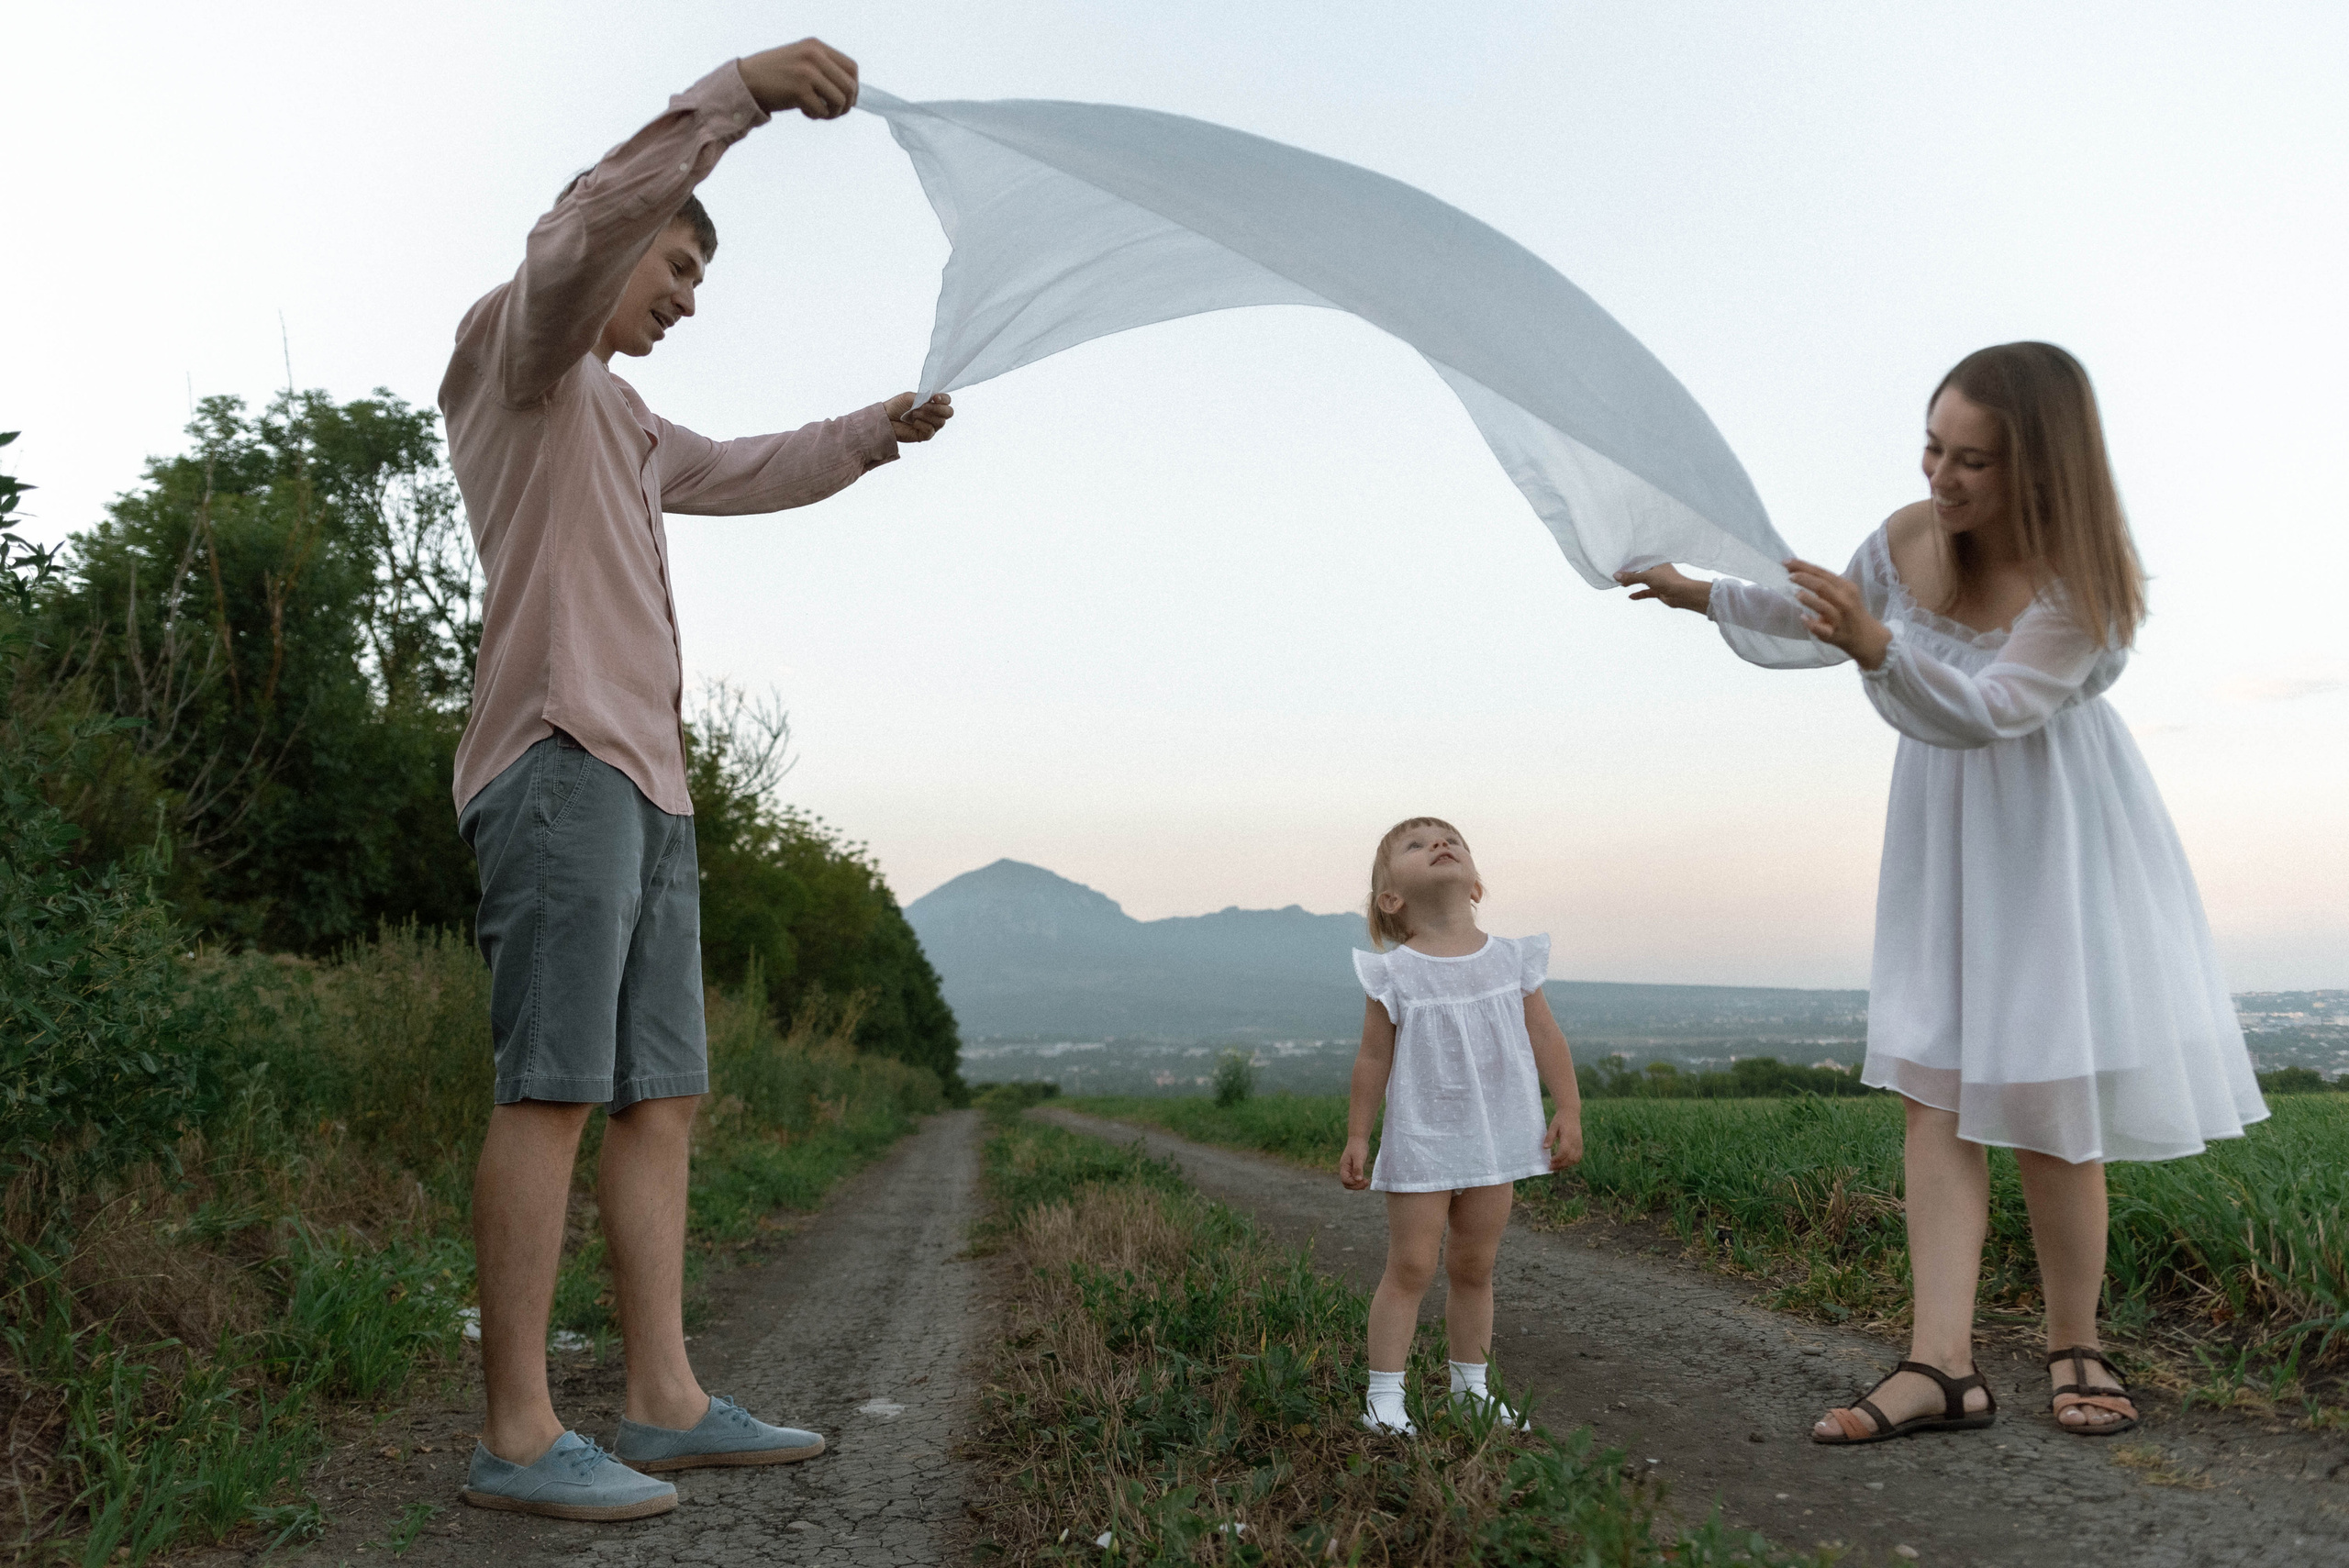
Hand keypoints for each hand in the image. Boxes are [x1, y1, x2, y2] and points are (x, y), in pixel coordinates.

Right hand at [738, 38, 858, 118]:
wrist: (746, 81)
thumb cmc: (774, 75)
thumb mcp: (801, 61)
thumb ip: (823, 68)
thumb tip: (851, 90)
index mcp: (816, 47)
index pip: (851, 67)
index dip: (854, 87)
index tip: (848, 100)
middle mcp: (814, 56)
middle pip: (849, 86)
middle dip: (846, 104)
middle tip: (834, 111)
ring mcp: (807, 72)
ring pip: (839, 100)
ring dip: (832, 112)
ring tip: (819, 112)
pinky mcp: (799, 90)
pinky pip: (822, 110)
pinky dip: (817, 116)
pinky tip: (805, 112)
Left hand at [887, 392, 953, 442]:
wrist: (886, 418)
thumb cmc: (897, 406)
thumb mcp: (910, 397)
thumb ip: (923, 397)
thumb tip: (933, 399)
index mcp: (933, 403)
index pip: (947, 401)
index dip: (944, 399)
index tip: (935, 397)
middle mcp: (935, 415)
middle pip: (949, 412)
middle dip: (938, 408)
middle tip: (924, 406)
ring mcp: (932, 426)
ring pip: (940, 422)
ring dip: (926, 415)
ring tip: (913, 413)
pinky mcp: (926, 435)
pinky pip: (930, 430)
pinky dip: (922, 424)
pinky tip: (913, 423)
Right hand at [1339, 1138, 1370, 1190]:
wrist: (1358, 1139)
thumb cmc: (1358, 1147)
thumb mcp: (1359, 1157)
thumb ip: (1358, 1169)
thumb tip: (1358, 1180)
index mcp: (1344, 1167)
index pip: (1345, 1180)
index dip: (1353, 1183)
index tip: (1362, 1180)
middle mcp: (1345, 1169)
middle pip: (1347, 1183)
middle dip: (1356, 1186)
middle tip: (1366, 1183)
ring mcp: (1349, 1169)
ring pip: (1351, 1182)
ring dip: (1358, 1185)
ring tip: (1367, 1183)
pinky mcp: (1354, 1168)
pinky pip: (1354, 1178)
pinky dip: (1359, 1181)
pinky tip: (1366, 1180)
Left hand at [1544, 1108, 1583, 1169]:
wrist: (1571, 1113)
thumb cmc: (1560, 1119)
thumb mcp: (1553, 1126)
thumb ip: (1549, 1137)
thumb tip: (1545, 1148)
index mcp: (1568, 1136)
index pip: (1564, 1151)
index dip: (1557, 1158)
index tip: (1549, 1161)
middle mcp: (1576, 1141)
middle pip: (1570, 1158)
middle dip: (1560, 1165)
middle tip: (1551, 1167)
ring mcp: (1579, 1144)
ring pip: (1575, 1159)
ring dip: (1566, 1165)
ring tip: (1556, 1167)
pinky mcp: (1580, 1145)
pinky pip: (1578, 1157)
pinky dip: (1571, 1162)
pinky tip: (1564, 1163)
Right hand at [1614, 564, 1711, 613]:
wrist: (1683, 594)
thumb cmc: (1668, 580)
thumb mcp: (1647, 576)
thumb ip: (1631, 576)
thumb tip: (1616, 575)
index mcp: (1655, 561)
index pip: (1639, 560)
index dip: (1628, 563)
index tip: (1618, 567)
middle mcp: (1657, 569)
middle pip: (1640, 570)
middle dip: (1629, 574)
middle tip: (1618, 576)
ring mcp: (1658, 580)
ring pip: (1642, 581)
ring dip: (1633, 583)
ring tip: (1622, 585)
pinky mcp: (1659, 590)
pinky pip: (1646, 592)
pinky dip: (1639, 594)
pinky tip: (1631, 597)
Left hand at [1785, 557, 1891, 668]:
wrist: (1866, 635)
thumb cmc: (1849, 610)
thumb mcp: (1842, 593)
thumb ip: (1824, 583)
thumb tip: (1798, 571)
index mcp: (1845, 587)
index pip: (1823, 573)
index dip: (1804, 566)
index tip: (1787, 562)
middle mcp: (1845, 600)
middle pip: (1823, 586)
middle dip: (1805, 579)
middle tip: (1789, 576)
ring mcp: (1840, 618)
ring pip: (1824, 607)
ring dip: (1809, 600)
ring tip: (1796, 593)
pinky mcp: (1835, 634)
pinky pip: (1823, 629)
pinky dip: (1812, 624)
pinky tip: (1803, 618)